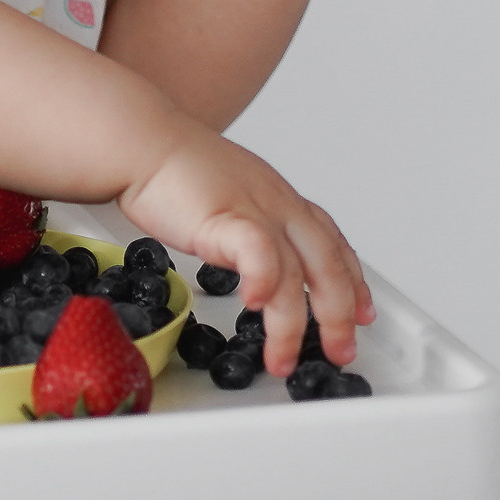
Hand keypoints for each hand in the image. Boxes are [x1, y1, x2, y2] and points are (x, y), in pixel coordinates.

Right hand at [117, 119, 373, 374]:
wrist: (139, 141)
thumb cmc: (168, 167)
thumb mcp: (226, 194)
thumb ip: (245, 225)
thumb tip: (247, 257)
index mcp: (279, 197)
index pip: (331, 242)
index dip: (351, 281)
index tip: (360, 312)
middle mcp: (278, 204)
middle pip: (327, 265)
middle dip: (337, 315)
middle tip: (339, 351)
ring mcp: (256, 210)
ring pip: (295, 274)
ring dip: (292, 325)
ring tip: (283, 357)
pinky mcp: (226, 217)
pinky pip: (259, 254)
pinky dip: (264, 282)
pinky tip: (256, 306)